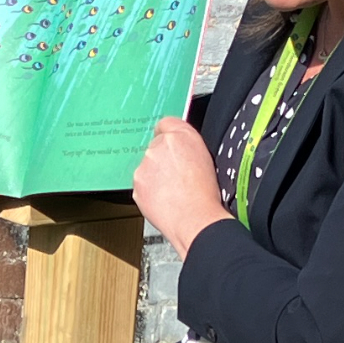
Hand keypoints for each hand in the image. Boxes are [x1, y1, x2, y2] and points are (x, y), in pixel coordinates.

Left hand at [130, 117, 229, 252]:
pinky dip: (150, 190)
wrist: (196, 219)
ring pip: (147, 167)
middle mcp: (159, 147)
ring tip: (173, 190)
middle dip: (163, 159)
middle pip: (156, 147)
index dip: (170, 136)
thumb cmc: (205, 194)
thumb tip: (179, 144)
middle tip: (177, 176)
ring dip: (155, 175)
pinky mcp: (137, 184)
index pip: (166, 123)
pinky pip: (142, 184)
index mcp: (181, 136)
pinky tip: (165, 199)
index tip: (171, 145)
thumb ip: (188, 144)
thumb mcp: (206, 158)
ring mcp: (145, 166)